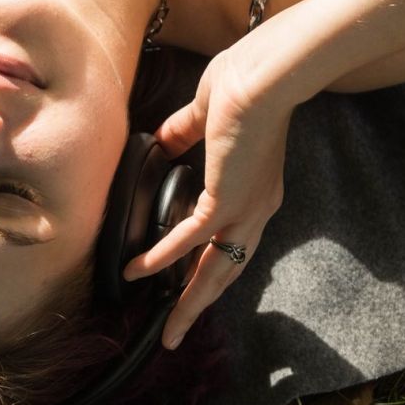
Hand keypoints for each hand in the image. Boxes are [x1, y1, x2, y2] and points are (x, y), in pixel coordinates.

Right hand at [120, 37, 300, 348]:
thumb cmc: (246, 80)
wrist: (267, 72)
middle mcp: (258, 206)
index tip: (190, 284)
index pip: (234, 238)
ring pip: (215, 270)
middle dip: (200, 303)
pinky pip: (188, 238)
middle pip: (228, 270)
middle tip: (177, 332)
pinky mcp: (226, 199)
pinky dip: (162, 257)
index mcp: (257, 187)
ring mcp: (245, 207)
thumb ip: (186, 132)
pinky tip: (137, 271)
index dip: (210, 263)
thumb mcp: (207, 114)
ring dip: (190, 303)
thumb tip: (161, 143)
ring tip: (168, 332)